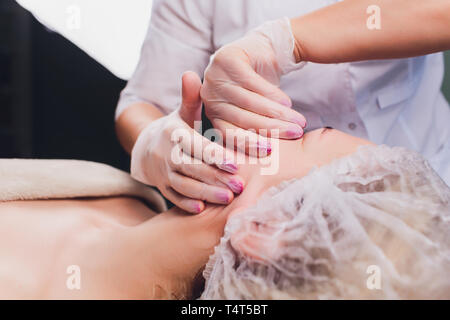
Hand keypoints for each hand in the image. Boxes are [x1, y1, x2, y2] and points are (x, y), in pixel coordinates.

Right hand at [131, 72, 244, 213]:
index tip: (235, 163)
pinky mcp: (163, 187)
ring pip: (184, 185)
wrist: (147, 148)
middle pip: (192, 167)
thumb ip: (190, 98)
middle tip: (240, 186)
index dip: (214, 155)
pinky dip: (186, 204)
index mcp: (174, 134)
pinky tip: (203, 209)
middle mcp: (166, 154)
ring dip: (205, 192)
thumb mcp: (181, 113)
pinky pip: (173, 197)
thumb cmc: (176, 130)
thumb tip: (190, 74)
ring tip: (228, 199)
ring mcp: (163, 173)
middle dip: (216, 177)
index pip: (196, 145)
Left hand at [201, 17, 307, 153]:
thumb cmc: (259, 89)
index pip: (226, 134)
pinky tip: (287, 103)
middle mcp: (209, 95)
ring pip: (248, 101)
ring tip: (298, 122)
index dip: (248, 144)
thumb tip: (269, 163)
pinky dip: (272, 95)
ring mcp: (215, 75)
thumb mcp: (254, 112)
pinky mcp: (228, 59)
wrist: (261, 50)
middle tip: (295, 135)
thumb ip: (254, 132)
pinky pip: (253, 82)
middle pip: (239, 118)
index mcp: (211, 112)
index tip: (270, 152)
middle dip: (270, 129)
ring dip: (276, 114)